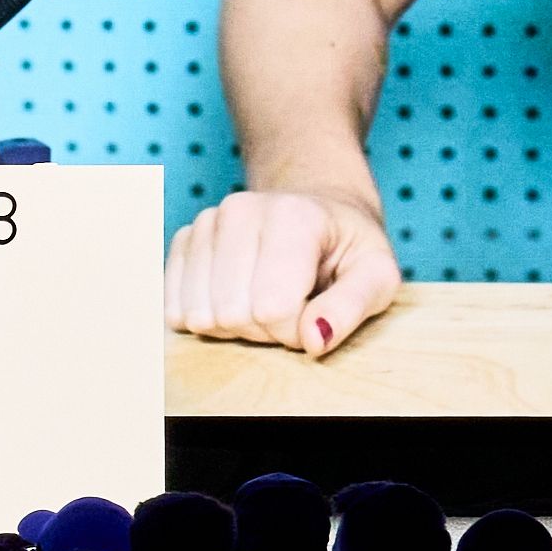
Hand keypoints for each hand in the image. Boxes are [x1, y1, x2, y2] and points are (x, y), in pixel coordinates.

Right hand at [164, 182, 404, 353]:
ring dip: (234, 328)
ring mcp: (204, 224)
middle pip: (232, 314)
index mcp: (292, 216)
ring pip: (200, 316)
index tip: (315, 314)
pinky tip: (233, 301)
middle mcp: (238, 211)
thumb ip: (351, 307)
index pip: (272, 309)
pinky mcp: (183, 241)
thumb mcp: (377, 277)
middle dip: (264, 330)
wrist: (317, 213)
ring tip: (262, 303)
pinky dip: (205, 319)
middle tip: (290, 309)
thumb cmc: (348, 251)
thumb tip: (313, 340)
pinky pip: (174, 309)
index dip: (296, 331)